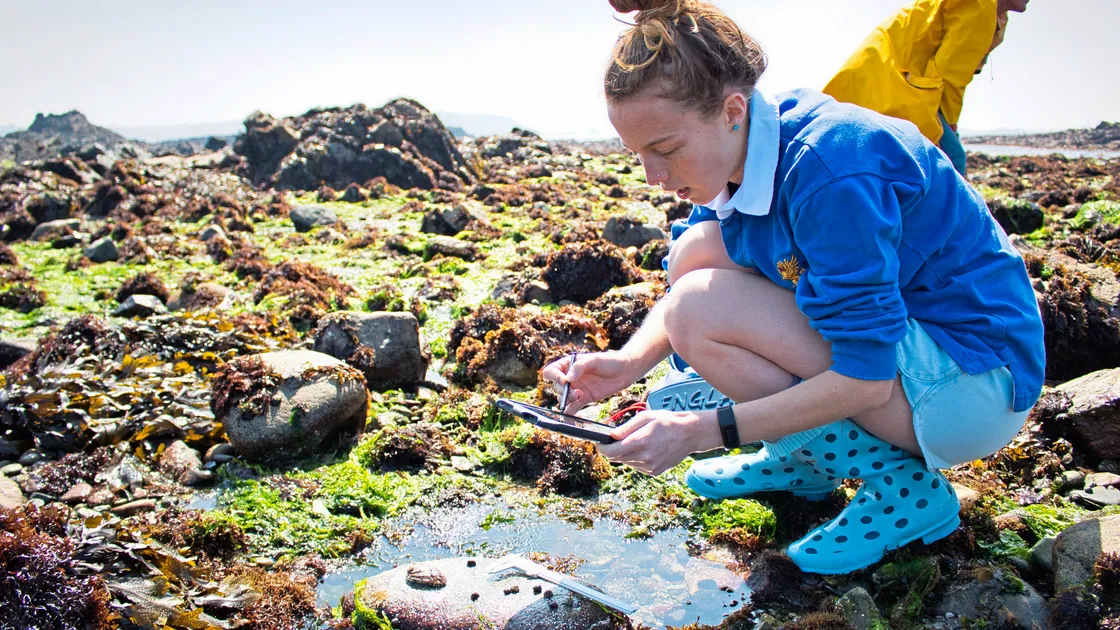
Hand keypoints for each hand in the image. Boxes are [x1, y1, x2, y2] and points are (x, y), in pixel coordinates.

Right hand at [541, 350, 637, 413]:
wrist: (625, 371)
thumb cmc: (610, 361)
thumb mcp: (594, 360)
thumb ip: (580, 367)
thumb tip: (567, 379)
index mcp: (568, 365)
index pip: (551, 371)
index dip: (554, 377)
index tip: (564, 381)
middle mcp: (570, 378)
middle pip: (556, 387)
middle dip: (562, 391)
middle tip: (575, 392)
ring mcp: (576, 389)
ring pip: (562, 398)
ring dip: (567, 400)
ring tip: (579, 396)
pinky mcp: (584, 399)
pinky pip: (572, 408)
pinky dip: (569, 413)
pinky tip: (570, 418)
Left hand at [597, 408, 720, 475]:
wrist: (690, 434)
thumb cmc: (667, 421)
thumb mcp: (646, 417)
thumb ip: (627, 428)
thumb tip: (611, 436)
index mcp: (641, 442)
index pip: (612, 452)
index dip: (602, 448)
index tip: (598, 443)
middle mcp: (645, 457)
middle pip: (617, 459)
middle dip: (612, 451)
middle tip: (613, 441)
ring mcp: (650, 467)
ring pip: (627, 463)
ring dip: (625, 454)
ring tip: (636, 442)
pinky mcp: (655, 472)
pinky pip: (637, 467)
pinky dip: (636, 459)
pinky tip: (645, 449)